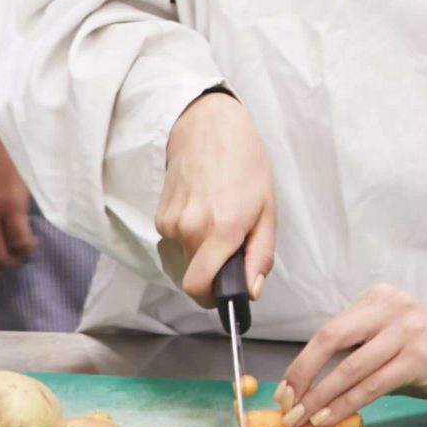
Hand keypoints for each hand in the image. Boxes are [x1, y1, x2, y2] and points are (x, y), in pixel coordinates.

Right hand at [158, 90, 275, 307]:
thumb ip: (260, 256)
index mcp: (221, 229)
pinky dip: (189, 238)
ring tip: (218, 222)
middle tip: (232, 246)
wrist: (208, 128)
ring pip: (183, 261)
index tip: (226, 290)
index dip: (212, 298)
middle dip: (212, 272)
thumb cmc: (244, 164)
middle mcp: (189, 229)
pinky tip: (203, 213)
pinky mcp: (159, 217)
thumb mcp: (267, 210)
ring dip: (200, 254)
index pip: (198, 288)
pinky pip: (174, 244)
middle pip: (192, 277)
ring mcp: (170, 223)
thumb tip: (250, 291)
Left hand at [275, 286, 426, 426]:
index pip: (329, 329)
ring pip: (351, 367)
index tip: (285, 390)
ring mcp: (408, 330)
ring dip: (321, 397)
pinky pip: (373, 385)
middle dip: (303, 375)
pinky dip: (346, 404)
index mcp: (380, 299)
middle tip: (287, 404)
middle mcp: (392, 308)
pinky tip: (331, 417)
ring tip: (304, 419)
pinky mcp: (421, 357)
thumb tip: (311, 386)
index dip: (301, 362)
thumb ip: (359, 354)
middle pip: (332, 338)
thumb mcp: (392, 342)